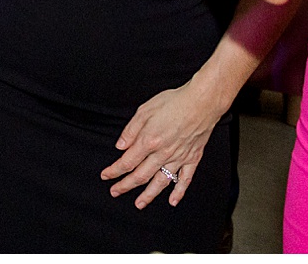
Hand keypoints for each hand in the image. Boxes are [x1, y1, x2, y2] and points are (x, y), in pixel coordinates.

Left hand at [101, 78, 225, 207]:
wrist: (202, 103)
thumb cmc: (173, 102)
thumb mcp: (144, 110)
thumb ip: (131, 130)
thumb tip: (120, 147)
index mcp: (149, 141)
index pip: (127, 162)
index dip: (114, 171)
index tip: (105, 176)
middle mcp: (163, 153)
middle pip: (141, 175)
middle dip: (125, 186)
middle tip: (115, 192)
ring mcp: (179, 158)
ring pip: (161, 182)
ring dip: (148, 195)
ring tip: (139, 204)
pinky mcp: (193, 158)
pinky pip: (185, 180)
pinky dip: (178, 192)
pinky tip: (172, 201)